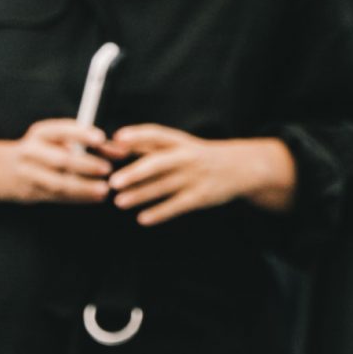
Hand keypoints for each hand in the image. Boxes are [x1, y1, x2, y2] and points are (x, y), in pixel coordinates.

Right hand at [0, 117, 112, 209]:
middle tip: (106, 168)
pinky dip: (78, 198)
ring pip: (58, 183)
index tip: (100, 138)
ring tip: (104, 189)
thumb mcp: (58, 140)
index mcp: (40, 133)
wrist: (2, 170)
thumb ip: (89, 143)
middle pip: (60, 159)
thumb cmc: (42, 151)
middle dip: (85, 164)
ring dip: (83, 187)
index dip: (81, 133)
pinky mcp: (31, 193)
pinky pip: (57, 197)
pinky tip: (94, 197)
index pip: (61, 129)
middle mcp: (31, 152)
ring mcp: (29, 174)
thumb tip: (120, 149)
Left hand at [102, 125, 296, 224]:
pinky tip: (142, 219)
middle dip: (135, 172)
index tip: (118, 138)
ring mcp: (194, 177)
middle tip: (113, 182)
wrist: (240, 167)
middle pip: (158, 163)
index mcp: (180, 141)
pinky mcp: (200, 197)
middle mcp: (187, 157)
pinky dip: (159, 213)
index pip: (156, 134)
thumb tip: (116, 143)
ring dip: (140, 195)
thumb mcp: (180, 144)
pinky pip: (176, 206)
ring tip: (119, 202)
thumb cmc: (198, 155)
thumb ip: (151, 145)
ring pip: (163, 186)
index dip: (137, 135)